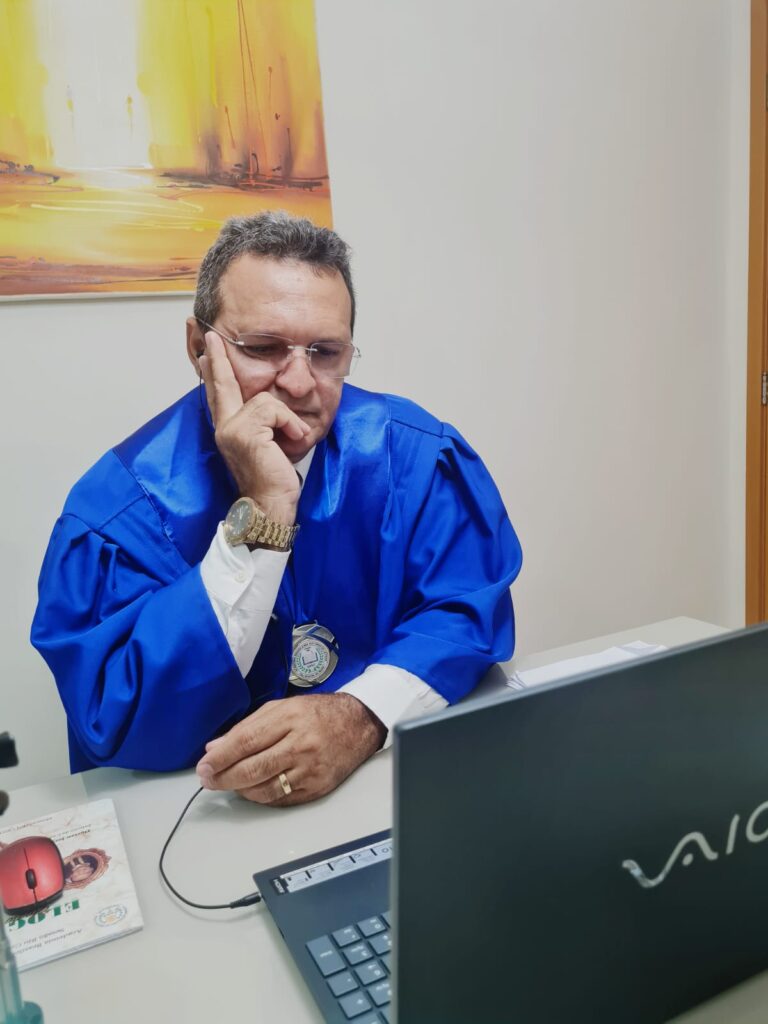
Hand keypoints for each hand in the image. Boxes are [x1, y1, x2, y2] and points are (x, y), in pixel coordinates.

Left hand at [195, 693, 386, 805]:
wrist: (358, 724)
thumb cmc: (317, 713)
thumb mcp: (282, 708)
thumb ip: (247, 727)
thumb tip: (214, 748)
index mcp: (290, 719)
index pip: (247, 741)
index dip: (221, 757)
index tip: (204, 766)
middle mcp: (301, 745)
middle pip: (253, 769)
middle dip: (224, 777)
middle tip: (208, 780)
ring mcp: (311, 769)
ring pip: (265, 789)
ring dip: (240, 791)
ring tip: (229, 785)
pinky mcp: (318, 788)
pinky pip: (282, 800)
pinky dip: (262, 797)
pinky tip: (252, 790)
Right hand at [198, 332, 309, 521]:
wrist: (270, 504)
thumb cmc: (273, 478)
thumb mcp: (268, 442)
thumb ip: (263, 421)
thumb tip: (271, 401)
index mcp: (228, 428)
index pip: (219, 393)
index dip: (213, 371)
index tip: (209, 349)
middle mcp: (223, 426)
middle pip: (222, 385)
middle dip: (219, 358)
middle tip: (212, 336)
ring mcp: (231, 429)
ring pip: (264, 400)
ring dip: (287, 418)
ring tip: (293, 437)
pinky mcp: (245, 432)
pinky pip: (274, 410)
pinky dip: (290, 424)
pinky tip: (294, 440)